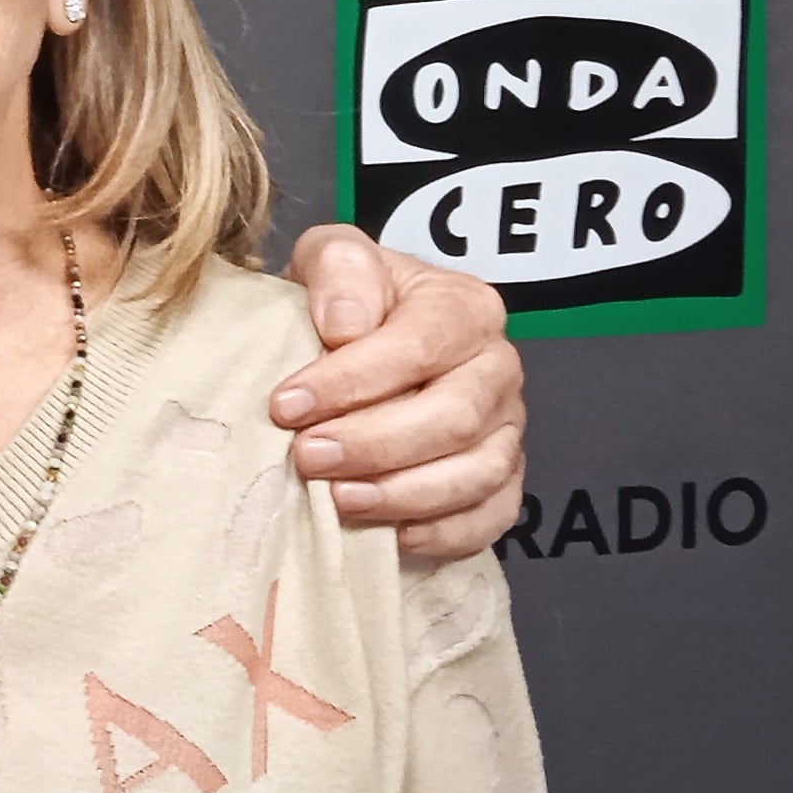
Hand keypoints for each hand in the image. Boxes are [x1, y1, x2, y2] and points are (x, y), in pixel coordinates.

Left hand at [274, 225, 524, 561]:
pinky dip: (440, 533)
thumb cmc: (345, 303)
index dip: (350, 381)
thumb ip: (339, 267)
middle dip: (372, 444)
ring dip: (400, 493)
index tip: (287, 405)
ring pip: (474, 474)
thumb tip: (346, 327)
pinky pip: (489, 518)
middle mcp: (497, 367)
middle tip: (306, 456)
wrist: (356, 342)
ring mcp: (506, 428)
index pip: (418, 347)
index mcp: (465, 307)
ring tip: (336, 498)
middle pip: (452, 418)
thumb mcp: (331, 258)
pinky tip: (387, 535)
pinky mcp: (501, 480)